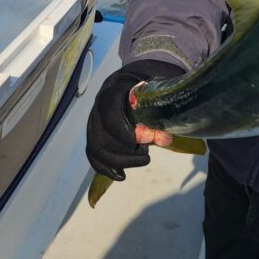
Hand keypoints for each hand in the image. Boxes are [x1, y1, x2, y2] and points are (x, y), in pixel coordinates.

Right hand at [86, 58, 184, 179]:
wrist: (128, 83)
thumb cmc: (144, 86)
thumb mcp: (155, 92)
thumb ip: (162, 111)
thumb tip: (165, 139)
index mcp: (111, 93)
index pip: (110, 115)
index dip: (123, 132)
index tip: (142, 143)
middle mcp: (97, 110)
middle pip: (101, 137)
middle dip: (125, 152)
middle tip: (147, 155)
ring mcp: (93, 124)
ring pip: (96, 149)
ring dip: (119, 162)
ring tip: (143, 160)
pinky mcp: (94, 137)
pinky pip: (93, 156)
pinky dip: (106, 169)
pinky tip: (122, 175)